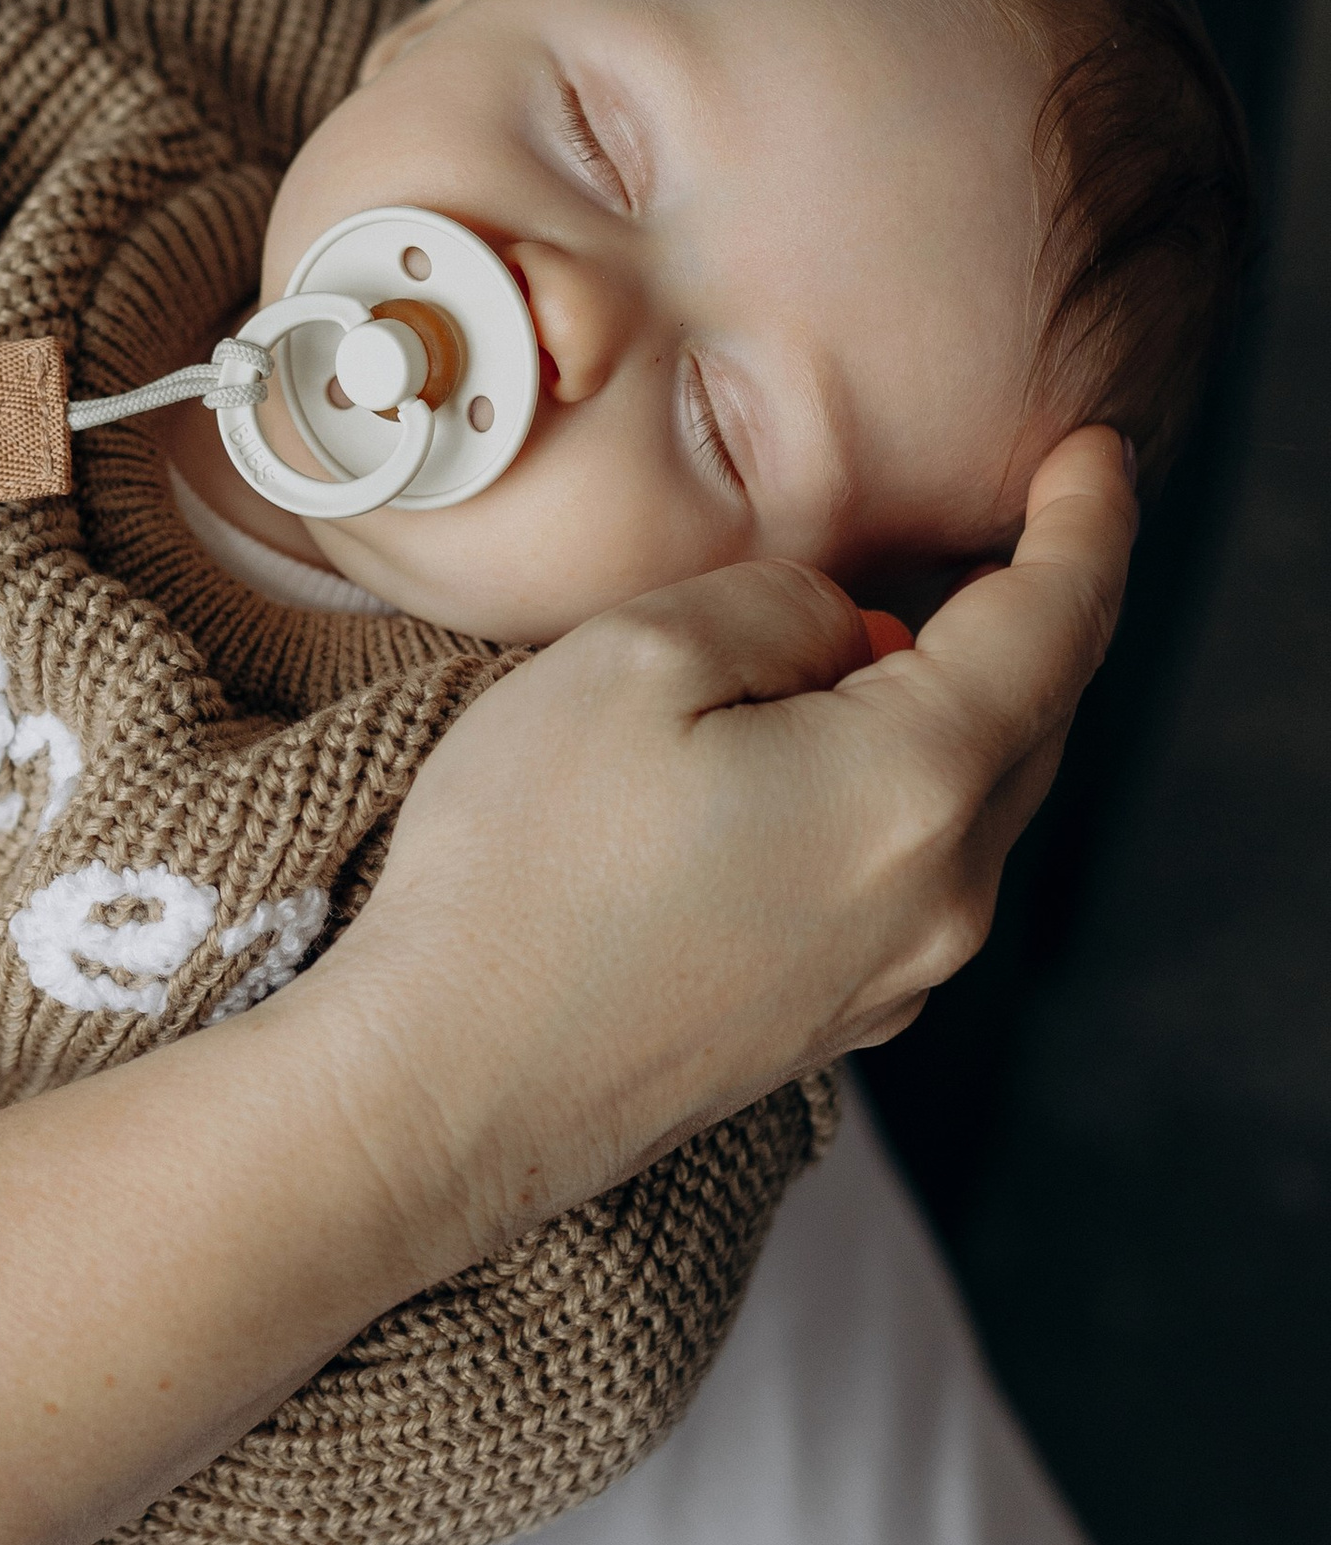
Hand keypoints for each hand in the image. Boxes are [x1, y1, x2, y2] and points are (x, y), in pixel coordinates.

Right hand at [310, 426, 1135, 1253]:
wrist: (448, 1087)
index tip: (1095, 457)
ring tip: (894, 634)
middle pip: (1036, 721)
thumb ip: (777, 603)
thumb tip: (841, 626)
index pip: (1054, 626)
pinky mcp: (833, 1021)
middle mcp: (939, 897)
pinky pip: (915, 873)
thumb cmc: (524, 871)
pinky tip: (826, 757)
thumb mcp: (635, 655)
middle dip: (1036, 614)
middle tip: (1021, 525)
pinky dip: (907, 791)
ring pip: (976, 803)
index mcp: (912, 787)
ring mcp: (894, 976)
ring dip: (962, 707)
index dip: (1084, 524)